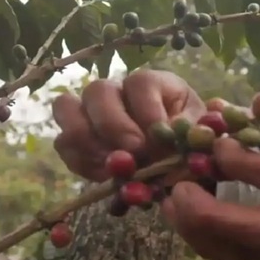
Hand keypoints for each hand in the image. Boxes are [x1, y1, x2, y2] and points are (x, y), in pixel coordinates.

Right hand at [52, 69, 205, 181]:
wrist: (174, 157)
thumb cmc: (186, 137)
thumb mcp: (196, 132)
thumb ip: (189, 132)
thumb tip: (172, 133)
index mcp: (150, 83)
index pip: (140, 83)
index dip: (148, 111)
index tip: (160, 137)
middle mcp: (115, 90)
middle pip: (97, 91)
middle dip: (114, 125)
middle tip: (134, 153)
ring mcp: (89, 111)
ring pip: (67, 108)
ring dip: (87, 141)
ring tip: (113, 166)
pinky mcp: (76, 137)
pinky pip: (63, 143)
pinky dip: (81, 162)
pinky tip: (104, 176)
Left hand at [160, 126, 259, 259]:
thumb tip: (219, 107)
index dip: (242, 163)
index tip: (216, 145)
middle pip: (258, 230)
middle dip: (211, 214)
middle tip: (179, 188)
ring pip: (243, 254)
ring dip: (199, 232)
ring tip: (173, 204)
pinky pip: (237, 259)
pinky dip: (205, 242)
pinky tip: (186, 219)